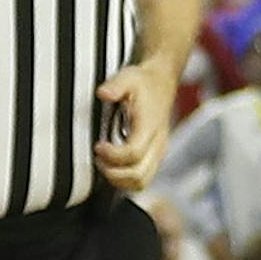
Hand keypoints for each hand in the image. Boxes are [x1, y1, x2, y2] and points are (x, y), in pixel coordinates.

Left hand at [94, 59, 177, 192]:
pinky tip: (113, 165)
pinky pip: (142, 179)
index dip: (112, 155)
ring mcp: (158, 151)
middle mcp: (158, 143)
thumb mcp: (128, 77)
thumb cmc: (143, 82)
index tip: (98, 145)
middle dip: (113, 173)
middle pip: (138, 175)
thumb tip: (103, 93)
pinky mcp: (155, 156)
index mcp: (150, 126)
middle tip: (98, 157)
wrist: (162, 82)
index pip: (133, 153)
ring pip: (141, 182)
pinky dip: (125, 180)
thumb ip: (116, 86)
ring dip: (119, 180)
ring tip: (104, 164)